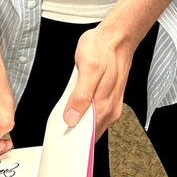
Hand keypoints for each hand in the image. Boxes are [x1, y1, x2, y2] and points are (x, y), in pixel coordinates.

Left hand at [66, 23, 136, 139]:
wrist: (118, 37)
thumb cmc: (103, 49)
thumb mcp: (88, 68)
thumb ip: (81, 95)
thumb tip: (72, 117)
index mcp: (105, 106)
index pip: (88, 137)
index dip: (73, 140)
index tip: (60, 137)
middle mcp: (110, 109)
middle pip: (90, 132)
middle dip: (74, 132)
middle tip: (58, 126)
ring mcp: (111, 104)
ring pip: (92, 123)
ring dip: (79, 121)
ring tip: (65, 115)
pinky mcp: (109, 98)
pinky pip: (95, 112)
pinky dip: (84, 112)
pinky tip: (76, 103)